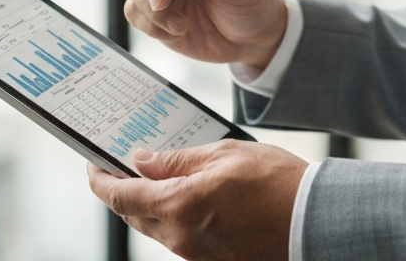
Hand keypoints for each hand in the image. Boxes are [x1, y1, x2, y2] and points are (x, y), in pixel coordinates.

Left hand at [88, 140, 306, 260]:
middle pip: (132, 214)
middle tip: (121, 163)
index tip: (93, 162)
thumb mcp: (225, 154)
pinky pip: (176, 236)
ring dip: (146, 202)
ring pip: (153, 226)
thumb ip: (179, 160)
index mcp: (178, 207)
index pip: (120, 196)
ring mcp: (193, 253)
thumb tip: (142, 161)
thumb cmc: (275, 182)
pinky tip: (185, 194)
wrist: (312, 221)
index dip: (100, 178)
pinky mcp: (209, 260)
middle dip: (121, 189)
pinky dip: (170, 214)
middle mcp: (179, 237)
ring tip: (156, 173)